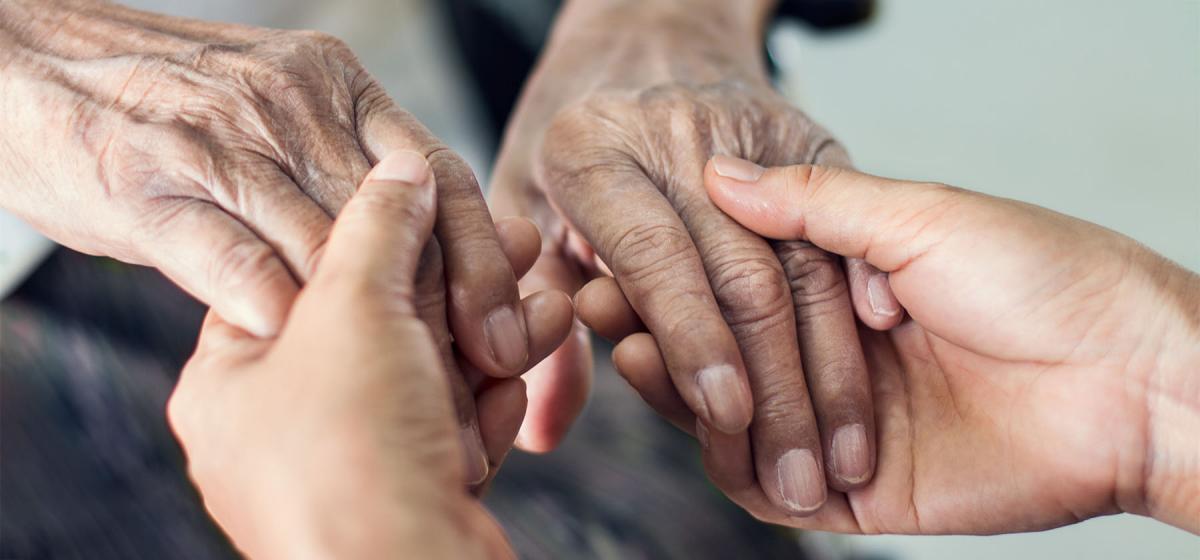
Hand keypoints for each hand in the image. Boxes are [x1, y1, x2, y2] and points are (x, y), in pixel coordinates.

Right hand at [0, 1, 532, 381]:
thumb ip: (345, 175)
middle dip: (444, 303)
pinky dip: (273, 309)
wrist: (30, 64)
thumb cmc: (172, 108)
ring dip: (368, 328)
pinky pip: (229, 258)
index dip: (483, 258)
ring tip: (404, 389)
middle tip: (480, 371)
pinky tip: (301, 353)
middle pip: (397, 220)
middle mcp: (290, 105)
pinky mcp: (149, 185)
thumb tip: (423, 259)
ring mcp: (219, 142)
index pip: (440, 175)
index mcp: (338, 86)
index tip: (510, 330)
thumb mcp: (279, 113)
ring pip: (323, 245)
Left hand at [168, 152, 534, 558]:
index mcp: (230, 379)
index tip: (438, 205)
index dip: (378, 235)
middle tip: (513, 244)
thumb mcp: (355, 307)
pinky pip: (449, 428)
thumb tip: (399, 168)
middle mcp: (280, 427)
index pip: (302, 276)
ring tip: (546, 307)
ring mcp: (345, 469)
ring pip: (427, 377)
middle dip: (456, 288)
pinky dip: (489, 405)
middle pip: (379, 327)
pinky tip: (522, 379)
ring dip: (489, 340)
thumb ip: (378, 225)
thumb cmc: (351, 456)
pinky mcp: (404, 499)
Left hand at [490, 0, 897, 514]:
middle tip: (797, 475)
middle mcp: (676, 134)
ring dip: (832, 371)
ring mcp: (752, 132)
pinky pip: (846, 232)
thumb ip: (530, 311)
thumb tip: (540, 428)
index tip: (726, 419)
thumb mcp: (520, 207)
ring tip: (846, 455)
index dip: (693, 343)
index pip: (656, 259)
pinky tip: (878, 377)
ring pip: (806, 264)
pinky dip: (862, 312)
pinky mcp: (808, 137)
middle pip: (742, 274)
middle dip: (776, 387)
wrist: (642, 33)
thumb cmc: (569, 139)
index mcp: (594, 151)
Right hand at [605, 155, 1199, 533]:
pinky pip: (769, 486)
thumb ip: (812, 206)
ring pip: (735, 422)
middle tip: (604, 301)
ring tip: (636, 349)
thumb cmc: (1045, 279)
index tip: (619, 249)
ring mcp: (843, 427)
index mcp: (852, 292)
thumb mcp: (919, 216)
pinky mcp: (857, 495)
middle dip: (663, 330)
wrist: (1132, 379)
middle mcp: (838, 360)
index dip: (679, 272)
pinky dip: (726, 459)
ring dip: (679, 391)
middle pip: (725, 357)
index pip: (738, 287)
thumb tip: (719, 174)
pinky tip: (694, 416)